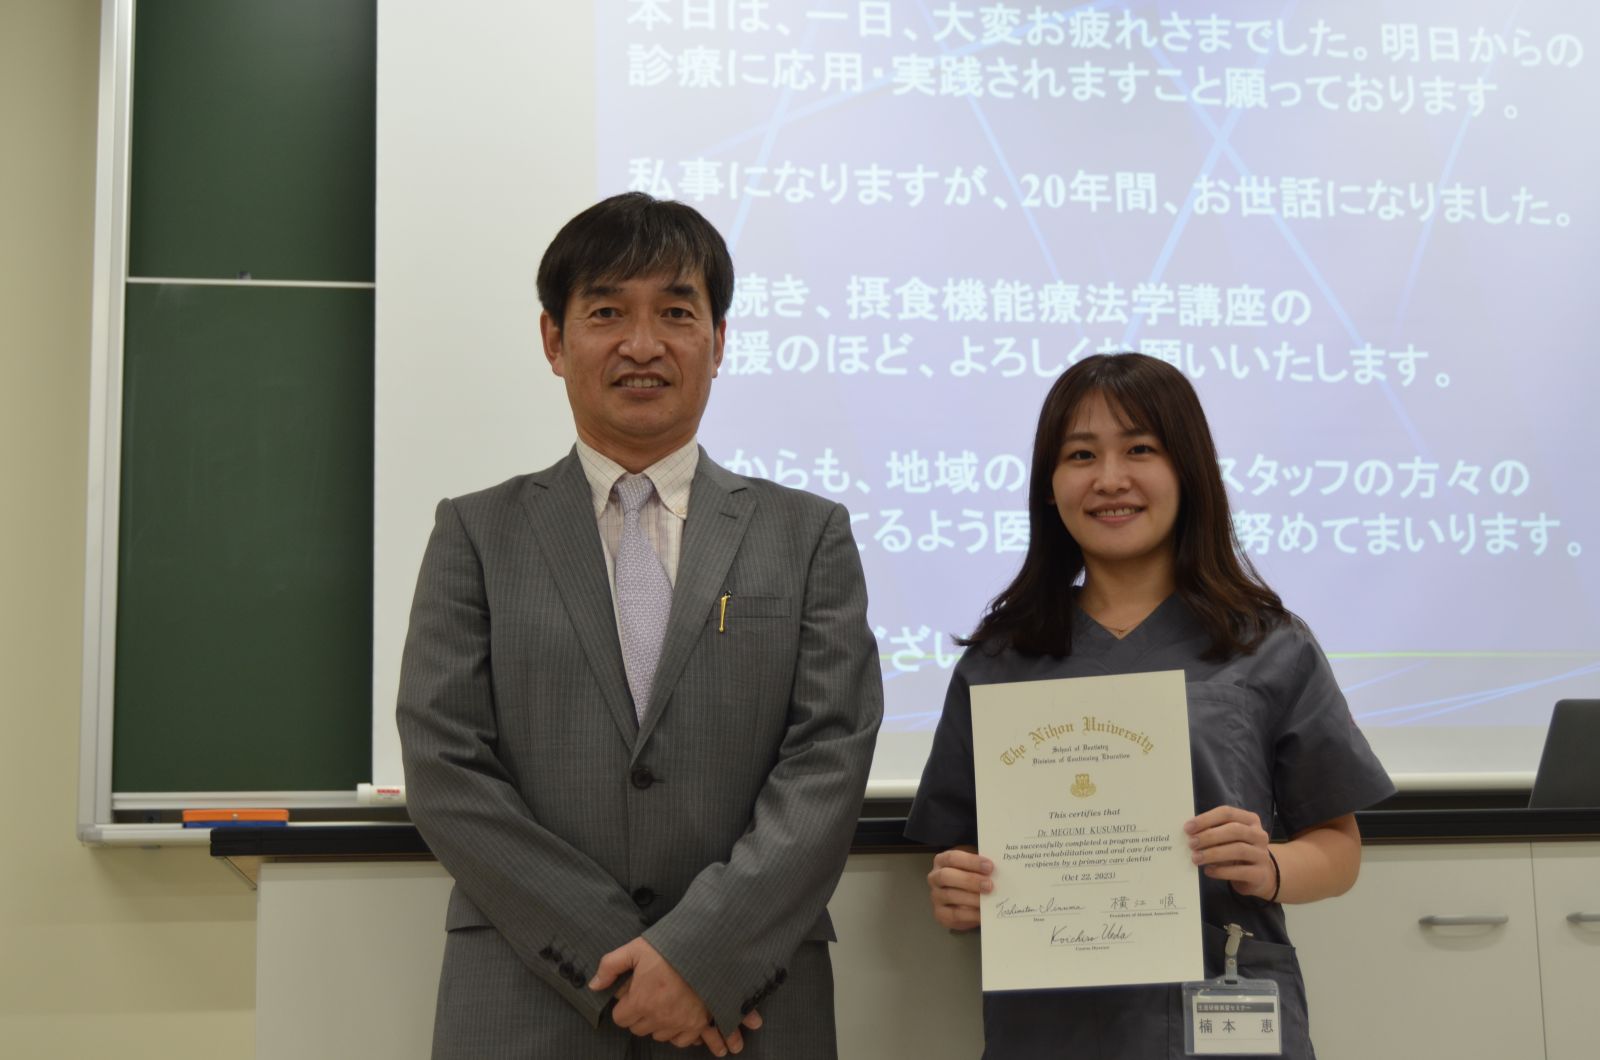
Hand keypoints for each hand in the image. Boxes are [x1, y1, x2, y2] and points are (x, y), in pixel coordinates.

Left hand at [590, 938, 723, 1049]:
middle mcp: (658, 1018)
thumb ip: (610, 966)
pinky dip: (677, 1031)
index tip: (634, 993)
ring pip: (657, 1035)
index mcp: (640, 1002)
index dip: (624, 1005)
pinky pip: (680, 1040)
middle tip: (650, 994)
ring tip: (665, 1001)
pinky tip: (677, 1014)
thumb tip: (593, 986)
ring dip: (657, 1023)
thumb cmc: (669, 949)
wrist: (706, 949)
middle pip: (638, 1028)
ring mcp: (679, 1023)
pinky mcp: (697, 1024)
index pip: (620, 1019)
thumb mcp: (635, 949)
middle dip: (639, 1014)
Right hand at [927, 846, 992, 930]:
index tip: (989, 866)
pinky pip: (954, 914)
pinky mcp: (940, 914)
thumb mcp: (973, 868)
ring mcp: (936, 896)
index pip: (952, 858)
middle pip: (947, 876)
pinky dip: (970, 914)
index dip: (971, 861)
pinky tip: (982, 913)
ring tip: (988, 900)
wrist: (963, 901)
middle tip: (989, 885)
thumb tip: (998, 869)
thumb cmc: (970, 878)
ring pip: (950, 895)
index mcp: (942, 861)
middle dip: (970, 880)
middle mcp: (935, 877)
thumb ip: (982, 868)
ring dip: (971, 898)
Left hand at [1185, 805, 1273, 899]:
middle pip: (1234, 830)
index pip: (1227, 813)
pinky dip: (1221, 871)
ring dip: (1213, 853)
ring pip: (1238, 850)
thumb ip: (1213, 831)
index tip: (1188, 828)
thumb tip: (1190, 832)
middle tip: (1191, 843)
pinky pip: (1240, 871)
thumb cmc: (1237, 851)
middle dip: (1209, 836)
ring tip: (1196, 858)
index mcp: (1250, 820)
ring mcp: (1262, 854)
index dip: (1206, 819)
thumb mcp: (1228, 838)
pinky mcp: (1260, 874)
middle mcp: (1259, 835)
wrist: (1259, 876)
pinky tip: (1208, 871)